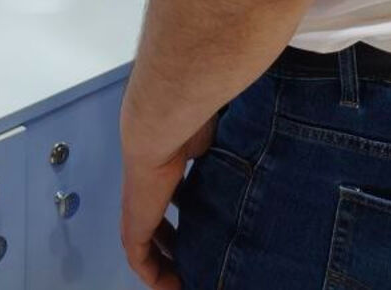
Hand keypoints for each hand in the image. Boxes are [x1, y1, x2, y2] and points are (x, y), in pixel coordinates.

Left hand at [120, 118, 215, 288]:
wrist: (161, 123)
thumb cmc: (192, 117)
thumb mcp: (217, 134)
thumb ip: (230, 145)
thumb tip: (256, 141)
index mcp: (168, 158)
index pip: (173, 189)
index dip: (186, 206)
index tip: (204, 220)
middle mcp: (150, 183)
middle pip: (157, 219)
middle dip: (174, 239)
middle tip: (194, 256)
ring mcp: (139, 203)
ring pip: (147, 240)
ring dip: (164, 260)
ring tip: (184, 277)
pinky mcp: (134, 222)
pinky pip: (139, 257)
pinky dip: (154, 273)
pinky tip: (171, 286)